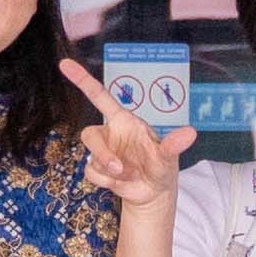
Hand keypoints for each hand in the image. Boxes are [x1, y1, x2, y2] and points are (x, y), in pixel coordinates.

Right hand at [56, 52, 175, 212]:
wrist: (154, 192)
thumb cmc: (161, 166)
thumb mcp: (168, 156)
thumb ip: (173, 144)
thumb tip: (190, 133)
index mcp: (124, 120)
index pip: (99, 96)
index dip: (82, 79)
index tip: (65, 64)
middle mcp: (110, 133)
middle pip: (88, 134)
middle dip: (102, 153)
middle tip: (119, 168)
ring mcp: (102, 152)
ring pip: (91, 157)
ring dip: (111, 171)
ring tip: (131, 175)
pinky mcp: (98, 169)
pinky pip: (92, 173)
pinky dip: (108, 181)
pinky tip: (122, 182)